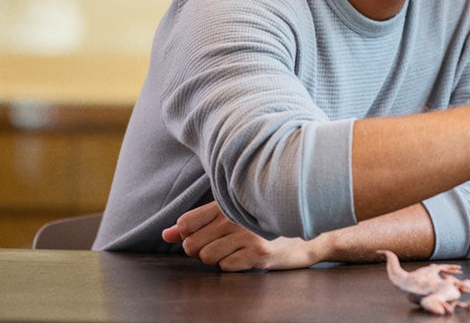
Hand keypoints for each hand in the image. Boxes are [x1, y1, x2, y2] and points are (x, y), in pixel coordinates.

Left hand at [161, 201, 322, 271]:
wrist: (304, 237)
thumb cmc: (264, 226)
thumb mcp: (230, 217)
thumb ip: (196, 224)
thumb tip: (165, 235)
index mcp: (227, 203)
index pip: (186, 223)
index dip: (190, 235)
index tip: (207, 234)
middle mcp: (236, 216)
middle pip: (192, 245)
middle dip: (203, 250)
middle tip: (225, 244)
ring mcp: (248, 234)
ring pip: (206, 257)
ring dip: (218, 259)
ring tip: (237, 250)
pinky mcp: (259, 252)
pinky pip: (226, 267)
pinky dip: (234, 265)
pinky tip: (248, 257)